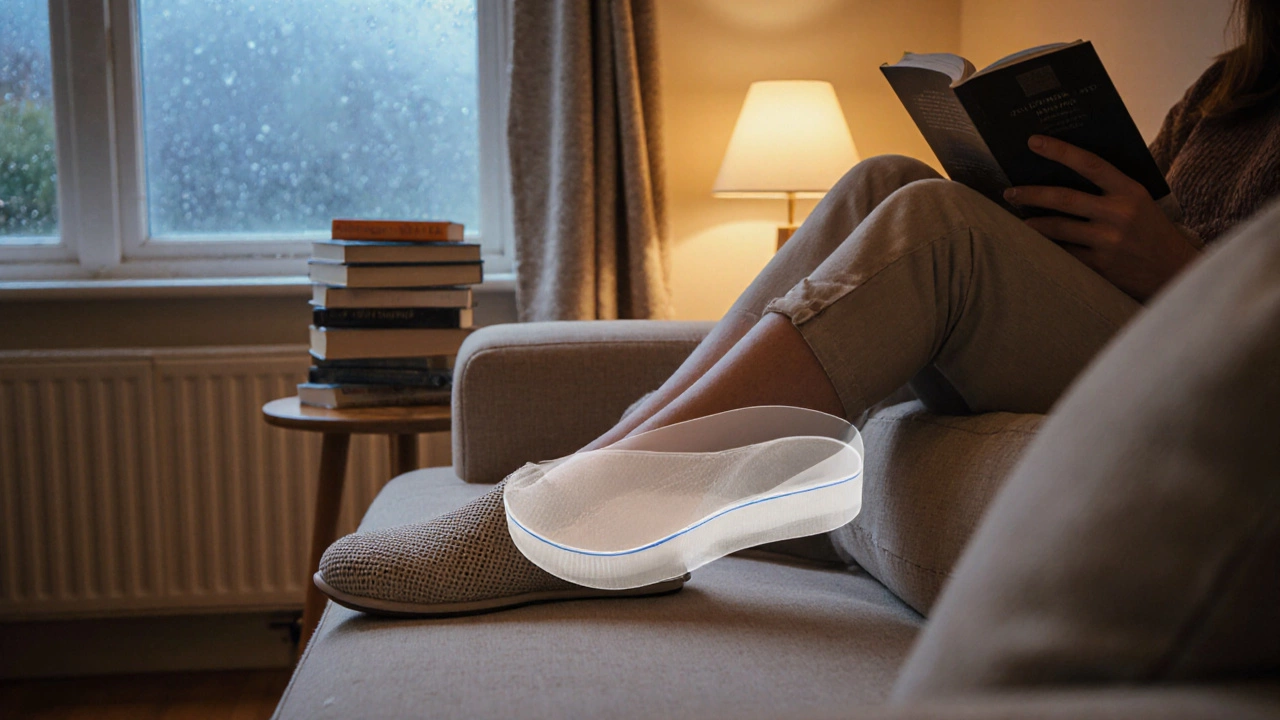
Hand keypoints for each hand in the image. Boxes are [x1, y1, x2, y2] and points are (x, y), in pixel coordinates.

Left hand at [1003, 135, 1199, 301]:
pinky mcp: (1101, 266)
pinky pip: (1063, 254)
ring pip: (1057, 228)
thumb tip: (1067, 171)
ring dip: (1032, 224)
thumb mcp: (1141, 201)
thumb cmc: (1152, 231)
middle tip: (1009, 191)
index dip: (1060, 151)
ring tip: (1017, 220)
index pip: (1090, 164)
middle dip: (1031, 194)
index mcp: (1131, 191)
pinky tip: (1032, 244)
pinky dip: (1046, 248)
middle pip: (1063, 199)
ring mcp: (1109, 241)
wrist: (1176, 272)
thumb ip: (1111, 187)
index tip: (1033, 142)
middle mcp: (1119, 214)